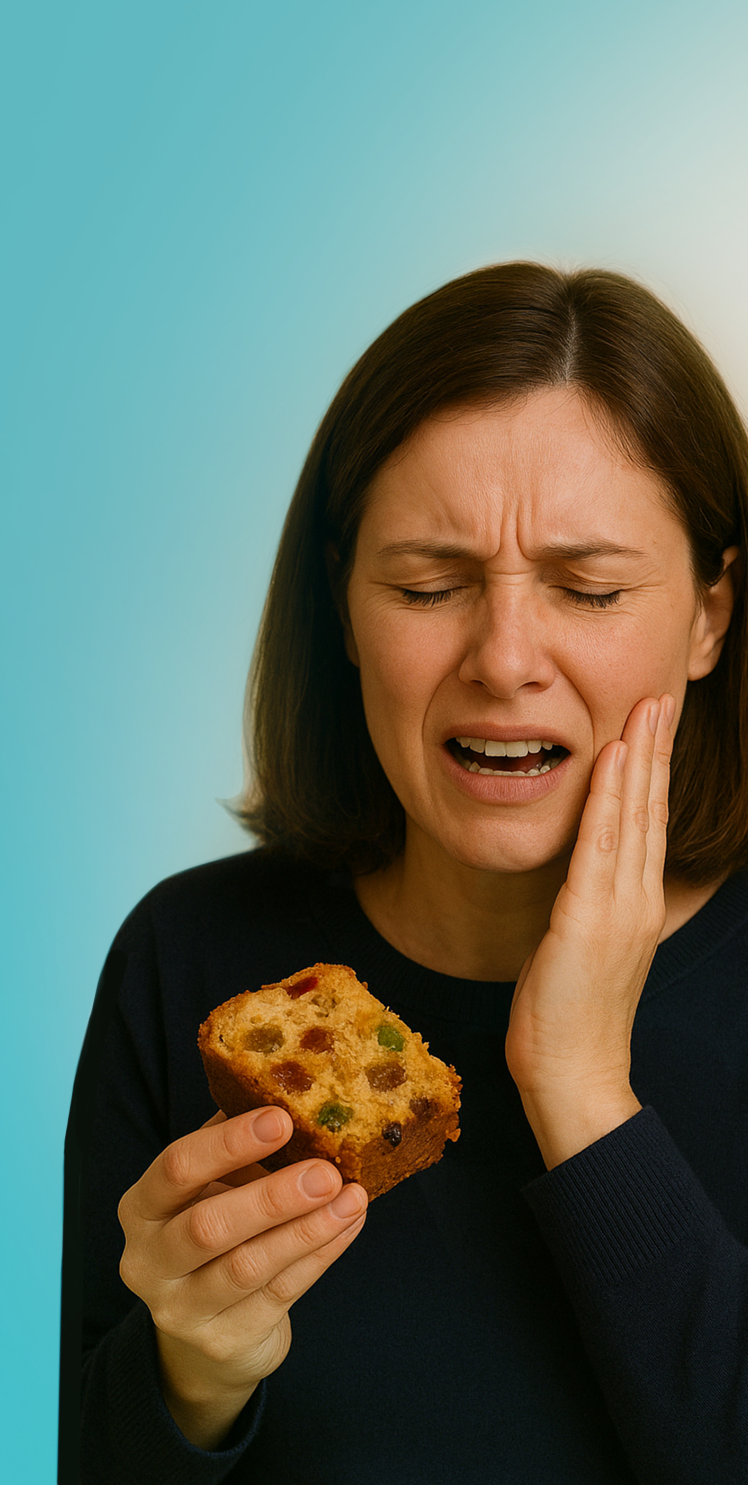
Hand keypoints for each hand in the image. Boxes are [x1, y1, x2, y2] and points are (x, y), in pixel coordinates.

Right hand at [117, 1107, 367, 1447]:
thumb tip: (291, 1093)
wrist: (206, 1336)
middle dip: (272, 1197)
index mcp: (142, 1208)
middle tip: (326, 1171)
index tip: (280, 1119)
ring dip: (306, 1229)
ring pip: (247, 1267)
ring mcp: (183, 1309)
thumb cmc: (213, 1235)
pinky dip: (320, 1255)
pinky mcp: (225, 1341)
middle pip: (208, 1227)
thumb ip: (235, 1148)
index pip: (175, 1168)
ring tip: (350, 1197)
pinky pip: (279, 1294)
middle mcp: (149, 1261)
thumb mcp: (210, 1189)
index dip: (228, 1144)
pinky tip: (348, 1224)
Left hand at [505, 693, 674, 1168]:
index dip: (653, 771)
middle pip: (651, 809)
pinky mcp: (587, 918)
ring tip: (646, 709)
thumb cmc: (570, 1017)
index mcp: (636, 904)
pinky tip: (612, 760)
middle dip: (656, 748)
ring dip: (640, 757)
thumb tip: (581, 879)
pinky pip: (599, 844)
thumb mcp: (585, 949)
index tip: (654, 725)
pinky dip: (607, 798)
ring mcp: (618, 907)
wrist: (574, 1074)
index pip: (649, 823)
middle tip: (663, 697)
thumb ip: (590, 907)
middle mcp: (637, 898)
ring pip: (633, 816)